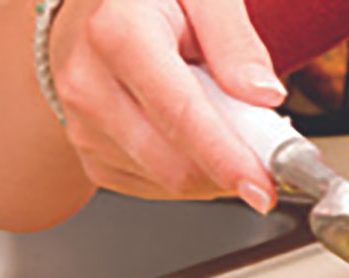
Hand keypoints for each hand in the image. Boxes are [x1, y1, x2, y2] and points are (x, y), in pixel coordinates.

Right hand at [48, 0, 284, 208]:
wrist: (95, 8)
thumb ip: (234, 38)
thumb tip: (263, 94)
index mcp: (118, 34)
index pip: (182, 116)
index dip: (228, 160)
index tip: (265, 186)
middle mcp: (89, 84)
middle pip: (177, 165)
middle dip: (233, 168)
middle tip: (265, 144)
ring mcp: (83, 126)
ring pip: (172, 183)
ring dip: (215, 170)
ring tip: (221, 120)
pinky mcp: (92, 158)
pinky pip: (158, 188)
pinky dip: (192, 175)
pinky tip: (195, 137)